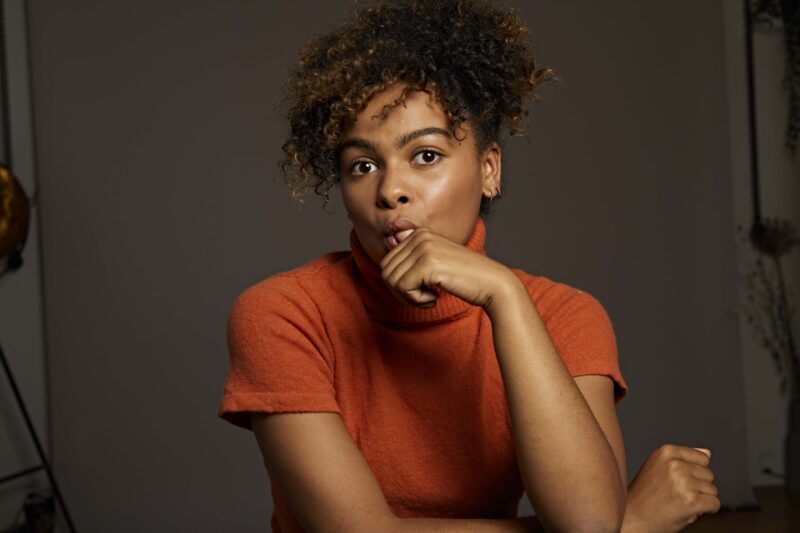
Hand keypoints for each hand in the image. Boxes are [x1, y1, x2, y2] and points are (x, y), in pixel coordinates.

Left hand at [379, 228, 517, 307]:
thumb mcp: (434, 262)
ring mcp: (423, 248)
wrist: (492, 283)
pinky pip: (403, 288)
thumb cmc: (464, 277)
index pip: (388, 262)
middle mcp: (420, 236)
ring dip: (408, 297)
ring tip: (429, 297)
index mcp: (419, 233)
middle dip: (401, 291)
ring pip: (392, 280)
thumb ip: (411, 257)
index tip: (421, 288)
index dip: (399, 283)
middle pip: (386, 271)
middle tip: (423, 297)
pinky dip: (416, 300)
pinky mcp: (428, 263)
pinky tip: (434, 298)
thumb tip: (387, 243)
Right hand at [622, 444, 720, 531]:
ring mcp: (683, 482)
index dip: (695, 473)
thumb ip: (682, 459)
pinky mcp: (691, 500)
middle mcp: (674, 464)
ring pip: (712, 490)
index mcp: (666, 451)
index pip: (703, 458)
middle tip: (677, 495)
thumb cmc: (645, 496)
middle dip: (698, 487)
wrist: (632, 519)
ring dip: (701, 499)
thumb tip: (708, 452)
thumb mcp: (659, 468)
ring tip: (680, 503)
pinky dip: (707, 511)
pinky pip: (714, 504)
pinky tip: (690, 512)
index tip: (679, 482)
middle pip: (708, 474)